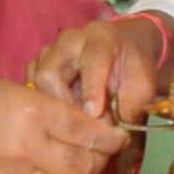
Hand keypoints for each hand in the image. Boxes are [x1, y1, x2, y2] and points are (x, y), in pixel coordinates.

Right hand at [0, 79, 128, 173]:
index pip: (86, 130)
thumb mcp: (14, 92)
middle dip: (99, 159)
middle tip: (102, 152)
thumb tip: (81, 123)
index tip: (118, 136)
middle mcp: (30, 149)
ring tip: (77, 163)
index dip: (108, 136)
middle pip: (82, 163)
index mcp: (34, 114)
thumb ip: (49, 109)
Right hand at [31, 14, 173, 121]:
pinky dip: (43, 110)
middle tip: (81, 130)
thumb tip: (109, 135)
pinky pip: (30, 90)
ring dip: (51, 111)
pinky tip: (59, 124)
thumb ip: (129, 106)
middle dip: (64, 107)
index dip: (92, 88)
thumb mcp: (143, 86)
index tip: (95, 114)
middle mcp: (69, 41)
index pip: (92, 60)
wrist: (123, 50)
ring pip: (36, 84)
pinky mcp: (37, 67)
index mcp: (100, 38)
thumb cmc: (133, 68)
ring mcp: (48, 53)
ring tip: (71, 130)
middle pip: (50, 73)